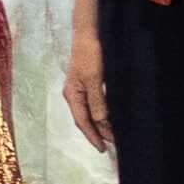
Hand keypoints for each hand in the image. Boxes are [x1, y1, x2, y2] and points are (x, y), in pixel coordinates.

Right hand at [61, 24, 113, 154]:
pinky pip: (93, 105)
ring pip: (89, 113)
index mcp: (72, 95)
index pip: (82, 121)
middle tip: (111, 146)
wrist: (89, 35)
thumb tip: (100, 123)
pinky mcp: (87, 83)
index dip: (93, 136)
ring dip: (99, 124)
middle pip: (84, 119)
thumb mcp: (94, 80)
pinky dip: (100, 114)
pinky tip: (108, 117)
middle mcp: (73, 95)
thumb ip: (97, 102)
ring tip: (111, 135)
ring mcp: (79, 89)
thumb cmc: (90, 56)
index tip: (104, 149)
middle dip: (96, 133)